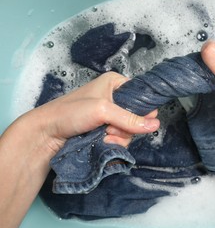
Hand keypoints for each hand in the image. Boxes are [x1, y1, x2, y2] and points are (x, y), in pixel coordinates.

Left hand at [30, 71, 159, 154]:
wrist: (46, 133)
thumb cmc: (70, 112)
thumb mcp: (103, 110)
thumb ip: (130, 118)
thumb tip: (155, 125)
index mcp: (116, 83)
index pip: (142, 96)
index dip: (142, 110)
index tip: (131, 119)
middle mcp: (115, 98)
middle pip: (137, 117)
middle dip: (125, 127)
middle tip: (109, 129)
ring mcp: (110, 116)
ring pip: (130, 131)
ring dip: (118, 137)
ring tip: (102, 136)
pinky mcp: (106, 131)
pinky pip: (121, 139)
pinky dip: (114, 144)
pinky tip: (102, 143)